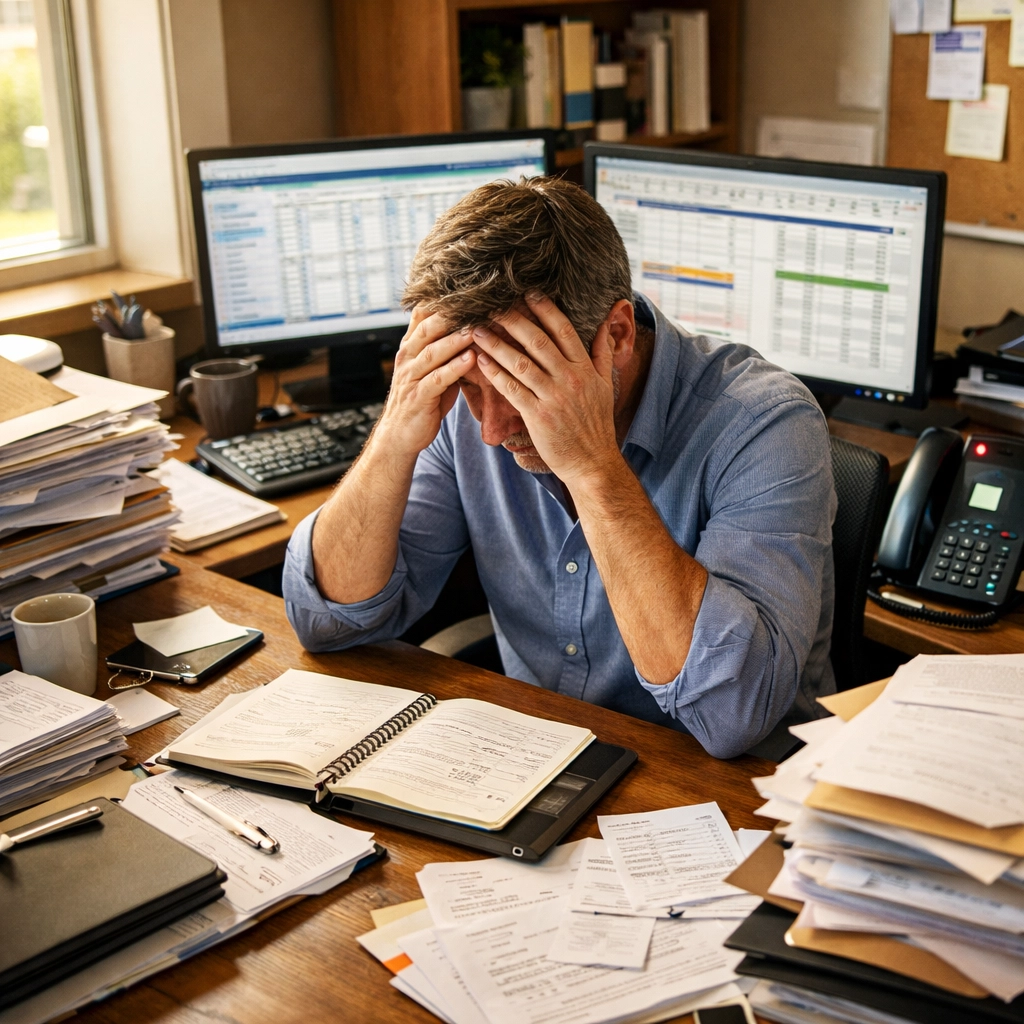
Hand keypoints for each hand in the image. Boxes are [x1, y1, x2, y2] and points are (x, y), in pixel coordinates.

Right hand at [375, 307, 475, 457]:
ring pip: (433, 351)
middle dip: (451, 314)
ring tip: (476, 328)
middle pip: (428, 328)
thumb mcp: (433, 368)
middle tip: (476, 302)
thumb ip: (446, 348)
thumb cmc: (423, 399)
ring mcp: (411, 376)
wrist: (400, 435)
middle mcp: (408, 357)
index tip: (466, 287)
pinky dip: (455, 368)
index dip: (441, 300)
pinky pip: (438, 379)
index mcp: (411, 346)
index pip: (423, 315)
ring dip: (455, 339)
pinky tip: (471, 359)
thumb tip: (473, 326)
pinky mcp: (419, 397)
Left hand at [471, 293, 619, 484]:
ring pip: (520, 363)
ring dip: (496, 344)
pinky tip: (481, 361)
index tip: (527, 293)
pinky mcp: (538, 417)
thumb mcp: (605, 385)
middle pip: (537, 341)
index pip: (564, 330)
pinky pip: (512, 390)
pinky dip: (495, 374)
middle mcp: (570, 379)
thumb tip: (606, 323)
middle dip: (513, 320)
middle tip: (491, 305)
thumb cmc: (596, 424)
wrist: (592, 462)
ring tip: (477, 329)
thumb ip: (603, 353)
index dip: (545, 309)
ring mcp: (553, 398)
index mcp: (585, 369)